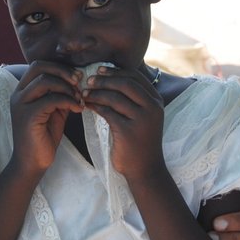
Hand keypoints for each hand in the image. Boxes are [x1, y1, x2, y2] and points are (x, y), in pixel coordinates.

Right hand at [9, 62, 83, 173]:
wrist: (32, 162)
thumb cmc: (44, 137)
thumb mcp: (54, 110)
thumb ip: (61, 94)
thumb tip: (78, 80)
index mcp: (23, 91)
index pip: (38, 65)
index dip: (59, 67)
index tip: (77, 77)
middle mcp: (18, 94)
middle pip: (40, 67)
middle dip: (63, 71)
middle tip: (79, 82)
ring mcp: (21, 104)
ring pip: (45, 81)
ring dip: (67, 87)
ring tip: (79, 98)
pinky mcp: (27, 116)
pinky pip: (51, 99)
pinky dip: (68, 101)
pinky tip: (78, 109)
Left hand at [81, 65, 164, 180]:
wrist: (145, 169)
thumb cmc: (140, 141)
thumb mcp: (143, 116)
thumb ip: (134, 99)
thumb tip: (112, 77)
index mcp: (156, 101)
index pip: (135, 77)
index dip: (115, 72)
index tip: (99, 70)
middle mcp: (152, 108)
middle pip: (125, 83)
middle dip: (104, 79)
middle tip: (88, 80)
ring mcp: (141, 119)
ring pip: (114, 97)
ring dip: (96, 92)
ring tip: (84, 93)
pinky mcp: (128, 131)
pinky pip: (107, 112)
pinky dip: (95, 106)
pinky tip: (87, 105)